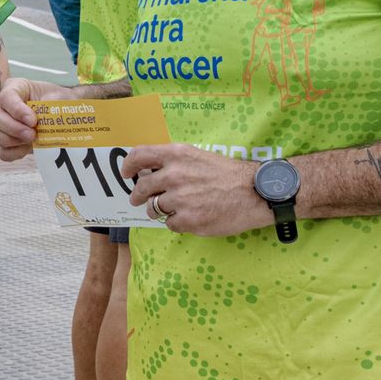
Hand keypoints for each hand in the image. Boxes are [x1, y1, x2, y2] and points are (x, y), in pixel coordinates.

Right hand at [0, 77, 67, 160]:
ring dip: (9, 141)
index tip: (33, 120)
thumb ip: (51, 106)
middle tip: (32, 134)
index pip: (5, 97)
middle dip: (13, 128)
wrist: (65, 113)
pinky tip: (28, 149)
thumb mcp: (58, 97)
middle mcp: (2, 105)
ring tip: (30, 141)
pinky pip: (2, 152)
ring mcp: (1, 125)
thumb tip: (44, 121)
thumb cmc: (59, 101)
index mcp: (14, 88)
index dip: (16, 110)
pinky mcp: (7, 143)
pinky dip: (14, 153)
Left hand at [121, 144, 266, 236]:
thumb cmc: (228, 173)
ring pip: (153, 208)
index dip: (128, 166)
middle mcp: (174, 175)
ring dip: (158, 210)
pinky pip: (170, 224)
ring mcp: (179, 199)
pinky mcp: (188, 220)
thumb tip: (151, 172)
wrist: (255, 192)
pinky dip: (177, 223)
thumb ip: (174, 162)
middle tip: (139, 200)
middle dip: (138, 196)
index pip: (139, 156)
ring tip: (173, 209)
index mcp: (176, 155)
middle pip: (142, 187)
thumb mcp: (198, 156)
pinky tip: (192, 217)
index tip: (126, 174)